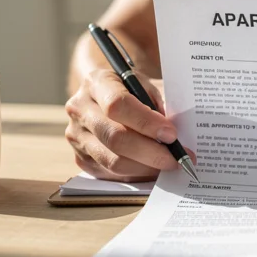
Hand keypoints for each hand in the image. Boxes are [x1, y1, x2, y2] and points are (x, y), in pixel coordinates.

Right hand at [65, 70, 191, 181]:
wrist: (108, 96)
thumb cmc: (134, 90)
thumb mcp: (148, 85)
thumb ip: (162, 102)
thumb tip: (180, 133)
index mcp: (96, 82)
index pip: (118, 105)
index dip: (146, 123)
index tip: (172, 135)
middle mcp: (80, 108)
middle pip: (115, 137)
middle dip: (152, 152)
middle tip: (178, 158)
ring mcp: (76, 135)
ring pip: (113, 161)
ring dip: (146, 167)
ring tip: (169, 164)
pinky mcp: (80, 157)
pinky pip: (110, 173)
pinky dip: (136, 174)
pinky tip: (153, 169)